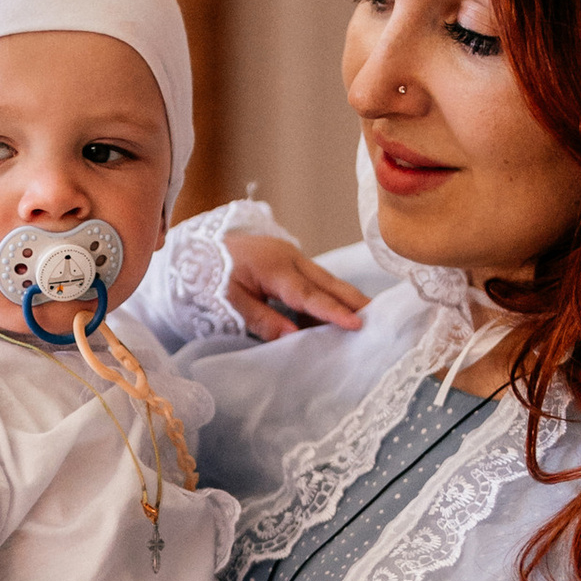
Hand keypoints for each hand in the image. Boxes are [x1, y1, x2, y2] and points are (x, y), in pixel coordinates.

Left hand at [221, 229, 367, 340]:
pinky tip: (338, 318)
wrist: (199, 244)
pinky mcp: (292, 264)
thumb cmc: (210, 274)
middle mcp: (291, 259)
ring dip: (346, 300)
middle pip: (329, 283)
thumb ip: (260, 318)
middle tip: (381, 319)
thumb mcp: (227, 300)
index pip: (310, 294)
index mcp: (274, 267)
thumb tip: (292, 336)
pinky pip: (316, 284)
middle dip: (355, 301)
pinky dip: (328, 300)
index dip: (334, 311)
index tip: (357, 324)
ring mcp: (294, 259)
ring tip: (368, 320)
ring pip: (326, 282)